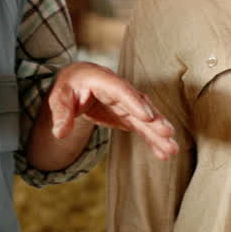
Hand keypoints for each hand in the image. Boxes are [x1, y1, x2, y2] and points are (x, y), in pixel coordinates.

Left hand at [48, 61, 178, 159]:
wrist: (77, 81)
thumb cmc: (68, 86)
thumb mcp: (59, 96)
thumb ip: (60, 113)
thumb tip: (59, 133)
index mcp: (101, 79)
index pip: (119, 90)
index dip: (133, 102)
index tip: (147, 117)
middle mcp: (118, 90)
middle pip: (138, 104)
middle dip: (154, 119)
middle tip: (168, 133)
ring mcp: (125, 103)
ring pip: (144, 118)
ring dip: (158, 133)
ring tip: (172, 149)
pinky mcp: (128, 114)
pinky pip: (142, 127)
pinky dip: (152, 140)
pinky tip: (163, 153)